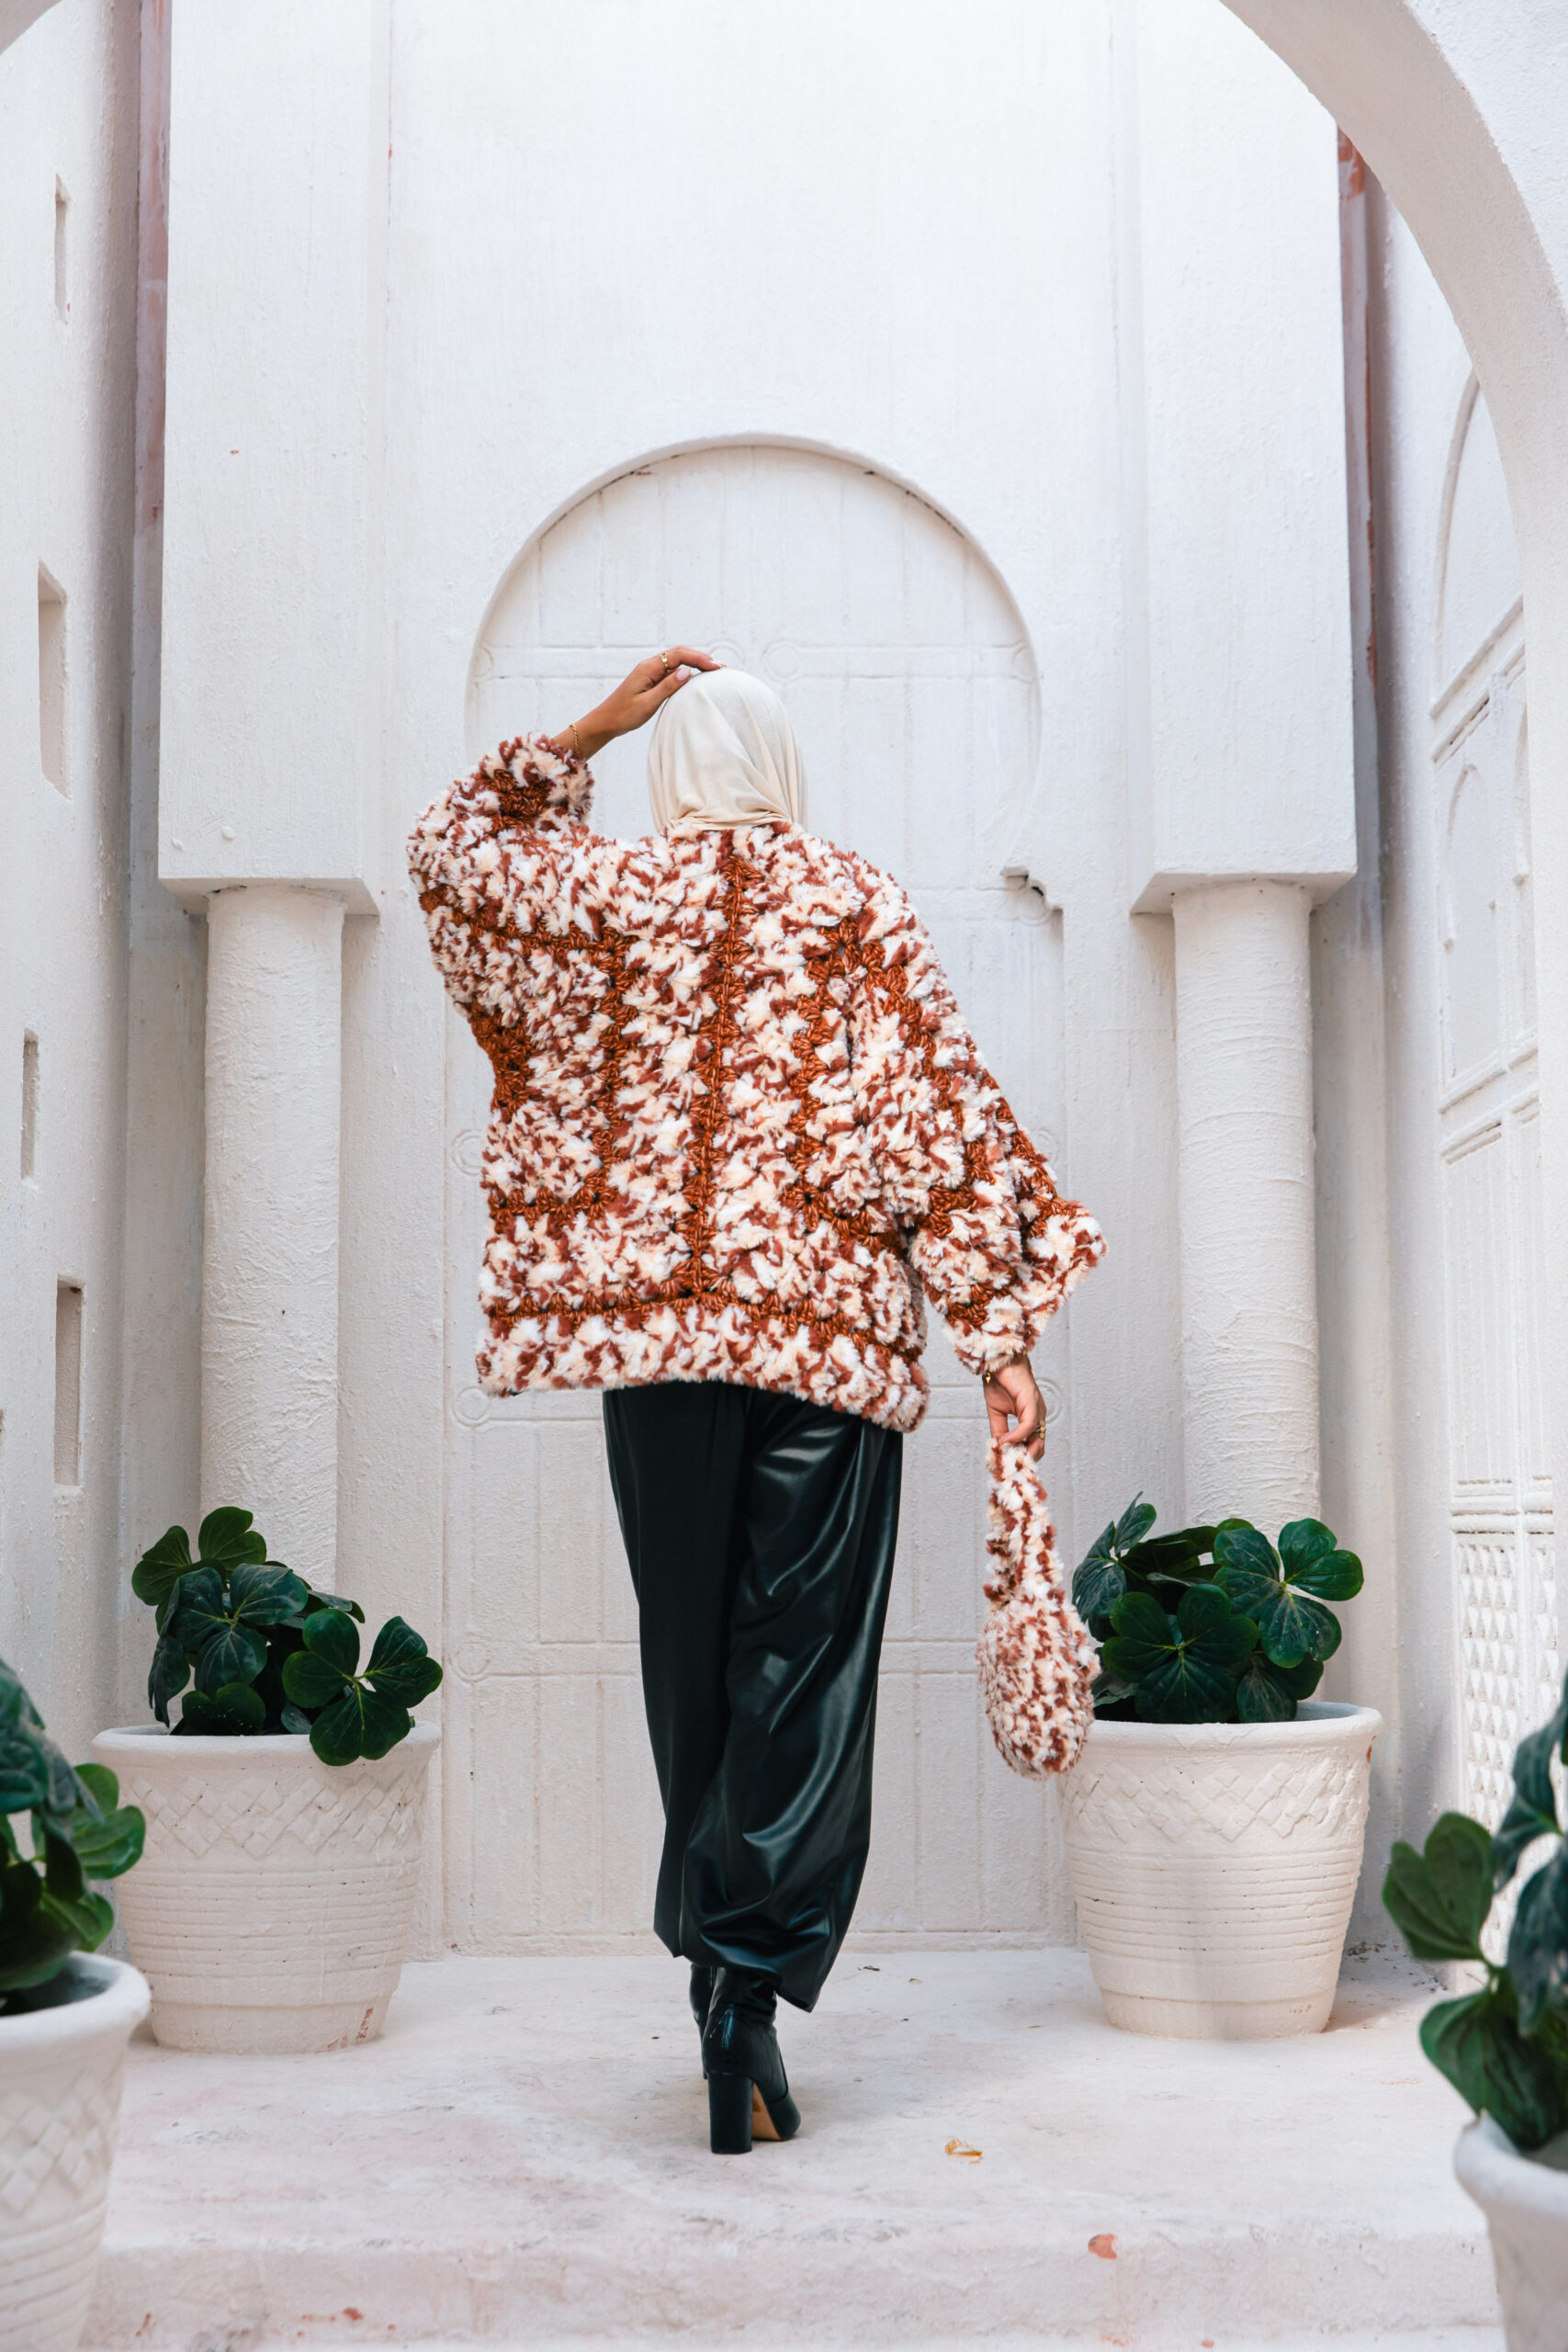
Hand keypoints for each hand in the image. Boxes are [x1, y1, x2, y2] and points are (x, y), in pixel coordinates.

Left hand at [555, 646, 719, 761]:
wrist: (606, 721)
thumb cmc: (624, 715)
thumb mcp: (647, 704)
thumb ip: (667, 687)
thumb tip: (686, 671)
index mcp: (648, 668)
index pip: (679, 655)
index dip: (699, 659)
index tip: (715, 667)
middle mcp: (650, 666)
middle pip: (679, 653)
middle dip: (700, 658)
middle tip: (720, 667)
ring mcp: (650, 672)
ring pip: (677, 661)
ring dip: (694, 663)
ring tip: (713, 670)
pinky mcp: (651, 680)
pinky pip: (672, 671)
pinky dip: (686, 671)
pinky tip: (696, 678)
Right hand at [983, 1354, 1045, 1460]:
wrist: (999, 1361)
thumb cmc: (1000, 1381)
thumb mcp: (997, 1412)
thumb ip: (1000, 1430)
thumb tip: (999, 1448)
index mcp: (1032, 1418)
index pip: (1033, 1445)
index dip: (1024, 1459)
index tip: (1012, 1470)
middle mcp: (1038, 1415)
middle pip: (1039, 1448)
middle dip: (1026, 1462)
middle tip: (1010, 1470)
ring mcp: (1037, 1409)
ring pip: (1038, 1440)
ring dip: (1022, 1452)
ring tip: (1006, 1459)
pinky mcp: (1033, 1402)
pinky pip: (1028, 1425)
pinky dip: (1017, 1436)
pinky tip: (1005, 1440)